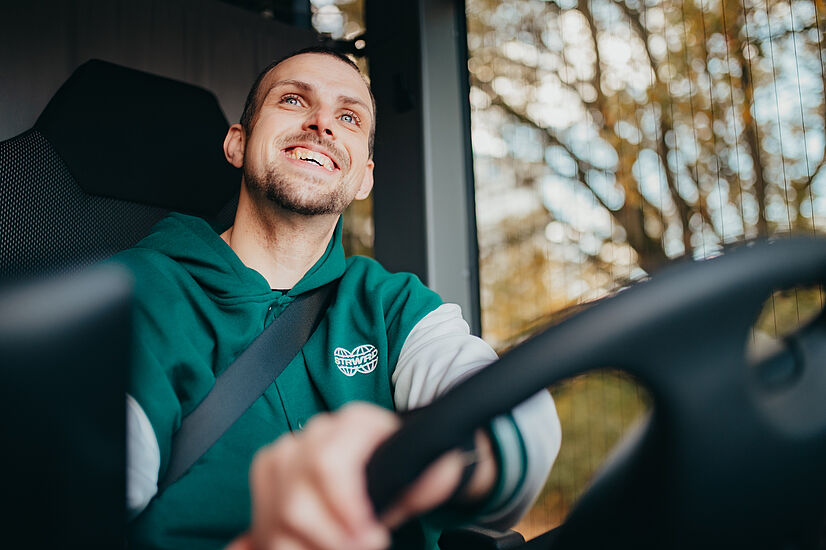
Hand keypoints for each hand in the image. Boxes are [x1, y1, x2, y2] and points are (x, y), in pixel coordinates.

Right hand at [227, 402, 497, 549]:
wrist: (387, 458)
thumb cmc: (404, 463)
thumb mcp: (428, 469)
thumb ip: (435, 476)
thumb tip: (443, 472)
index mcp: (354, 424)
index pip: (328, 463)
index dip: (344, 507)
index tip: (370, 536)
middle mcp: (312, 434)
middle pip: (296, 498)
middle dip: (329, 538)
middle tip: (363, 548)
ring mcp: (285, 455)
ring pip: (277, 513)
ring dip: (309, 545)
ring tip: (344, 549)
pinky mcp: (269, 478)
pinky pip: (263, 520)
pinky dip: (287, 544)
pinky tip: (316, 546)